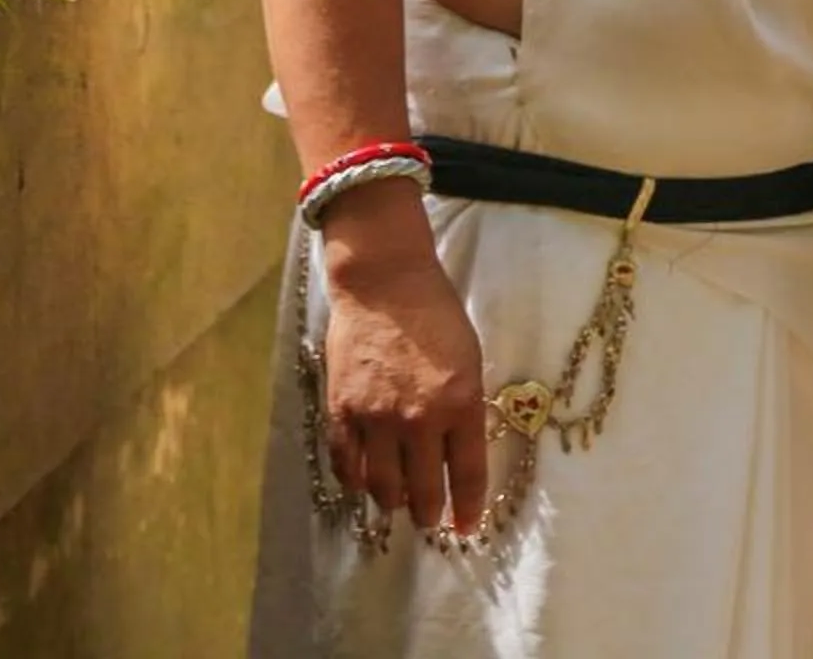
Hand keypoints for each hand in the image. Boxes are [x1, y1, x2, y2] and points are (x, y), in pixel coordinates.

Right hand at [318, 196, 489, 537]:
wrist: (385, 284)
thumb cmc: (437, 315)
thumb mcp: (470, 360)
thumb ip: (465, 407)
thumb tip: (459, 450)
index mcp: (460, 403)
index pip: (468, 473)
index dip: (468, 507)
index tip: (467, 527)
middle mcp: (419, 419)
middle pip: (423, 489)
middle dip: (428, 513)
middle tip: (430, 520)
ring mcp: (376, 419)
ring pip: (381, 486)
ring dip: (392, 502)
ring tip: (398, 506)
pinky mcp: (342, 412)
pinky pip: (347, 464)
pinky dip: (356, 481)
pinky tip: (364, 485)